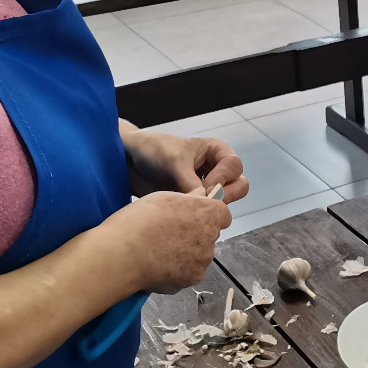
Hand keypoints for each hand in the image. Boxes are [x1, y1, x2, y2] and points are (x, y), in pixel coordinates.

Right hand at [98, 187, 231, 293]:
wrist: (123, 254)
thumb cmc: (141, 219)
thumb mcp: (164, 197)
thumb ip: (188, 198)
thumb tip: (200, 195)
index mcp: (208, 214)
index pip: (222, 215)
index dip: (208, 216)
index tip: (192, 217)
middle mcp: (211, 238)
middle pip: (208, 237)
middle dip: (194, 236)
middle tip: (167, 235)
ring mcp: (202, 262)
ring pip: (198, 257)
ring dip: (185, 255)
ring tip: (157, 253)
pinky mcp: (190, 280)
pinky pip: (186, 274)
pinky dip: (175, 272)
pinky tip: (155, 267)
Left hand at [123, 126, 247, 203]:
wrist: (128, 162)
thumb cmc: (153, 151)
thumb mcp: (174, 161)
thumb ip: (190, 182)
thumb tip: (205, 204)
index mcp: (215, 151)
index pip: (234, 166)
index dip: (223, 177)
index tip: (204, 186)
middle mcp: (216, 169)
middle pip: (239, 184)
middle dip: (227, 194)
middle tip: (208, 202)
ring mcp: (206, 186)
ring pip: (227, 200)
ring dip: (216, 206)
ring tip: (195, 210)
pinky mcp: (195, 201)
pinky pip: (208, 211)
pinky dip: (203, 215)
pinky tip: (188, 217)